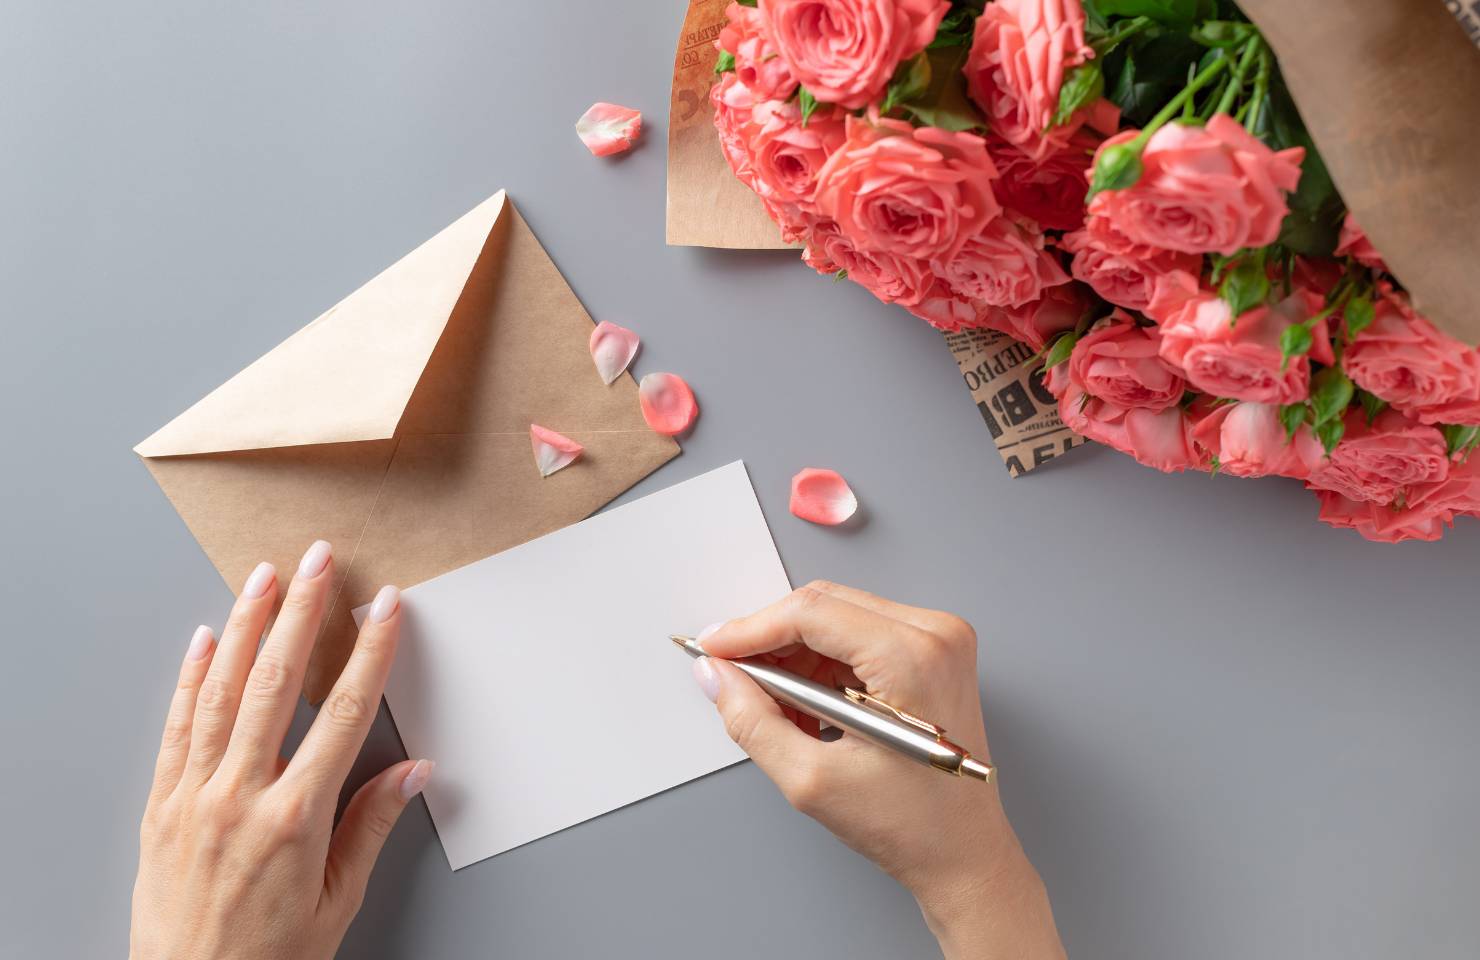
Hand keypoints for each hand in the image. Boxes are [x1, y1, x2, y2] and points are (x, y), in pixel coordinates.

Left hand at [130, 540, 431, 959]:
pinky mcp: (160, 806)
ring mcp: (194, 797)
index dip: (369, 653)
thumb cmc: (268, 958)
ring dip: (244, 626)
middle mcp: (241, 796)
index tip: (385, 609)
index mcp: (295, 818)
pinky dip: (189, 678)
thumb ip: (370, 827)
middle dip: (302, 612)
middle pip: (277, 683)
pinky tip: (202, 639)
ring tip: (264, 577)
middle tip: (320, 560)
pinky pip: (176, 728)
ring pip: (222, 692)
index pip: (344, 714)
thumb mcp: (336, 900)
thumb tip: (414, 772)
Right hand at [694, 582, 1063, 959]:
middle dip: (769, 642)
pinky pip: (857, 636)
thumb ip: (752, 721)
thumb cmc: (914, 825)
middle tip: (734, 679)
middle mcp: (934, 635)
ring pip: (836, 618)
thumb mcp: (812, 781)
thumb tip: (716, 676)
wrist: (964, 852)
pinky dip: (821, 666)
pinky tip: (808, 709)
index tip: (713, 648)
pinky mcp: (932, 651)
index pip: (810, 613)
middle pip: (822, 606)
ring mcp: (938, 639)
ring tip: (779, 712)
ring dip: (795, 658)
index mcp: (913, 658)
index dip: (749, 629)